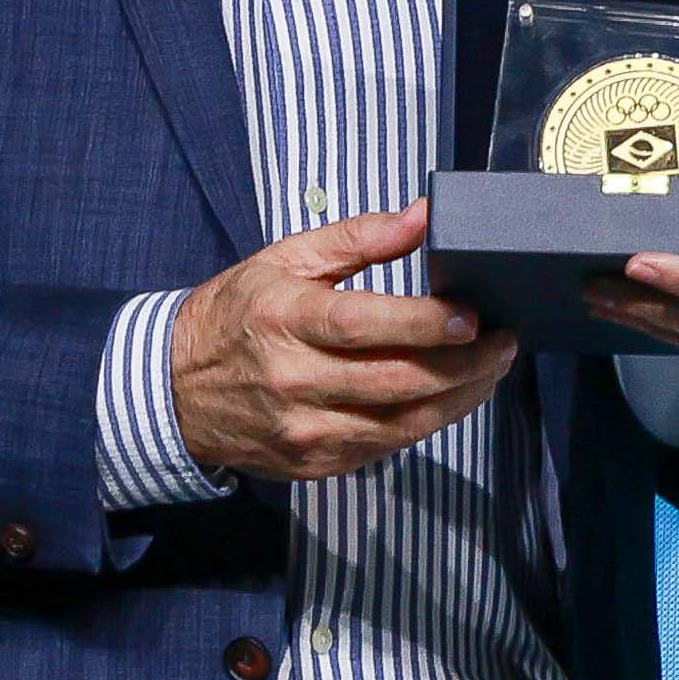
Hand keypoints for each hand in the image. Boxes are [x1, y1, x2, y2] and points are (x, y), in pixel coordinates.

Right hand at [173, 203, 519, 479]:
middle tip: (505, 342)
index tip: (474, 316)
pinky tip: (452, 396)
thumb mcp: (286, 259)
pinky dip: (427, 421)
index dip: (426, 324)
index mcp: (285, 320)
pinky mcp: (315, 464)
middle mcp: (295, 381)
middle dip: (466, 365)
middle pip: (398, 381)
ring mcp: (305, 431)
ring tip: (492, 368)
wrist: (173, 390)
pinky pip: (387, 446)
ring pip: (403, 423)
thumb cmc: (237, 313)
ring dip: (460, 398)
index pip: (365, 326)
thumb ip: (359, 236)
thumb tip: (425, 215)